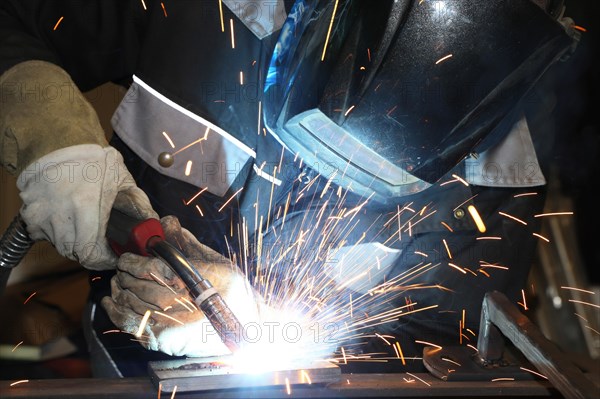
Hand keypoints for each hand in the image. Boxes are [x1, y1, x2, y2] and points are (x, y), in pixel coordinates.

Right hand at [17, 144, 156, 269]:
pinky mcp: (30, 216)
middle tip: (103, 238)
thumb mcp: (123, 180)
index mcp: (84, 206)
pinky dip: (59, 232)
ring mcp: (41, 217)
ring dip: (76, 241)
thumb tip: (152, 229)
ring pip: (62, 246)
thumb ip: (139, 206)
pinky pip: (46, 236)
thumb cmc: (93, 160)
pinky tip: (69, 217)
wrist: (59, 144)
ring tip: (86, 223)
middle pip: (76, 252)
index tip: (114, 255)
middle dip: (93, 250)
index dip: (105, 259)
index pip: (92, 254)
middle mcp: (59, 215)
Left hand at [101, 216, 261, 356]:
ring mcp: (168, 325)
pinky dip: (115, 311)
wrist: (247, 330)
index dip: (134, 261)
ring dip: (119, 289)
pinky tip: (110, 300)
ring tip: (118, 281)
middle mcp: (178, 303)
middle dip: (125, 273)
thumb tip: (166, 222)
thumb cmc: (234, 294)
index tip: (128, 257)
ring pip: (130, 302)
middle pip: (137, 285)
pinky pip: (130, 325)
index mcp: (191, 280)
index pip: (150, 268)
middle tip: (123, 266)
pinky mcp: (163, 340)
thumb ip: (187, 244)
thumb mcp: (216, 263)